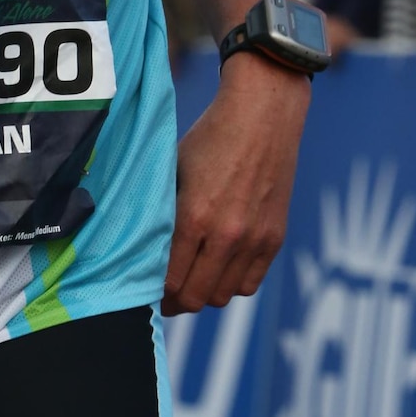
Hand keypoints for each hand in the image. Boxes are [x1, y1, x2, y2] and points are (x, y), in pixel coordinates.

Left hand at [165, 52, 308, 312]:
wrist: (262, 114)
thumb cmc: (209, 138)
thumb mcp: (173, 171)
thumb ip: (162, 213)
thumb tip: (141, 248)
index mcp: (193, 217)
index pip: (169, 281)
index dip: (153, 294)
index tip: (144, 292)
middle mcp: (226, 235)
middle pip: (195, 298)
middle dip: (175, 302)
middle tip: (164, 296)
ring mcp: (254, 239)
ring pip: (223, 296)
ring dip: (204, 293)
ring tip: (190, 281)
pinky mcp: (274, 238)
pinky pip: (250, 283)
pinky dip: (232, 283)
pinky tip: (218, 269)